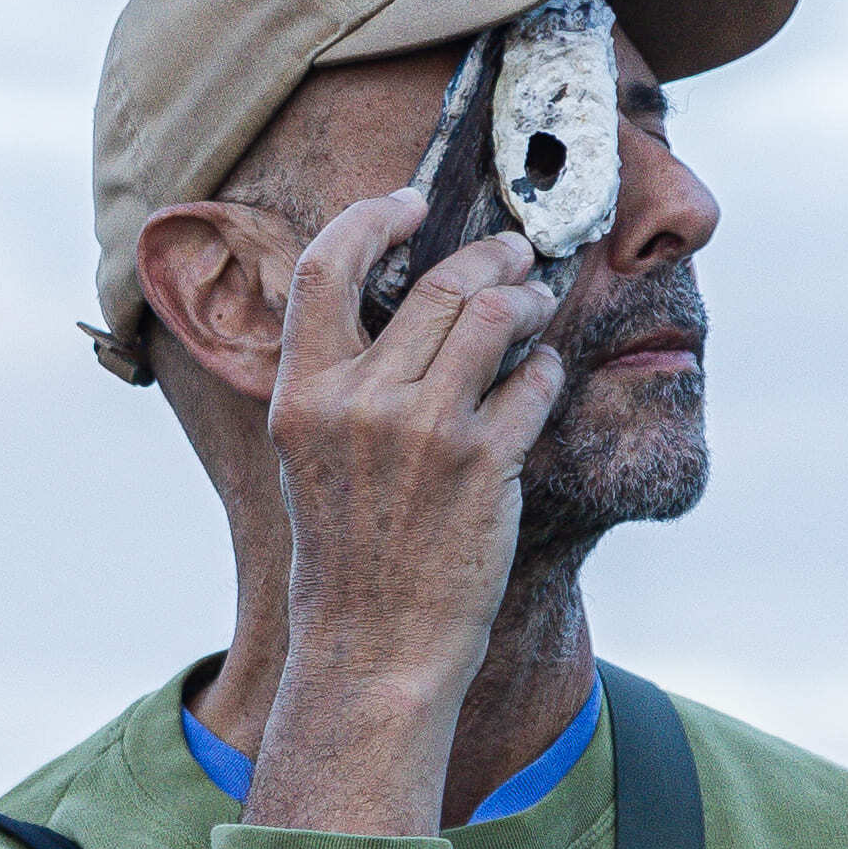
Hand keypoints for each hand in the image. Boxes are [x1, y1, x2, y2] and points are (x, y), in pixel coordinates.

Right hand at [247, 192, 558, 831]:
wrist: (375, 645)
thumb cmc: (350, 550)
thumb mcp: (312, 454)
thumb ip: (341, 377)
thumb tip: (399, 303)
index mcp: (302, 394)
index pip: (325, 265)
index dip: (372, 217)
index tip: (409, 203)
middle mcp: (358, 403)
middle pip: (437, 282)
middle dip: (490, 254)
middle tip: (515, 251)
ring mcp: (425, 431)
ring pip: (494, 315)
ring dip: (527, 299)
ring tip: (536, 304)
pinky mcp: (485, 463)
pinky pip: (532, 381)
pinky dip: (545, 368)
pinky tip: (541, 376)